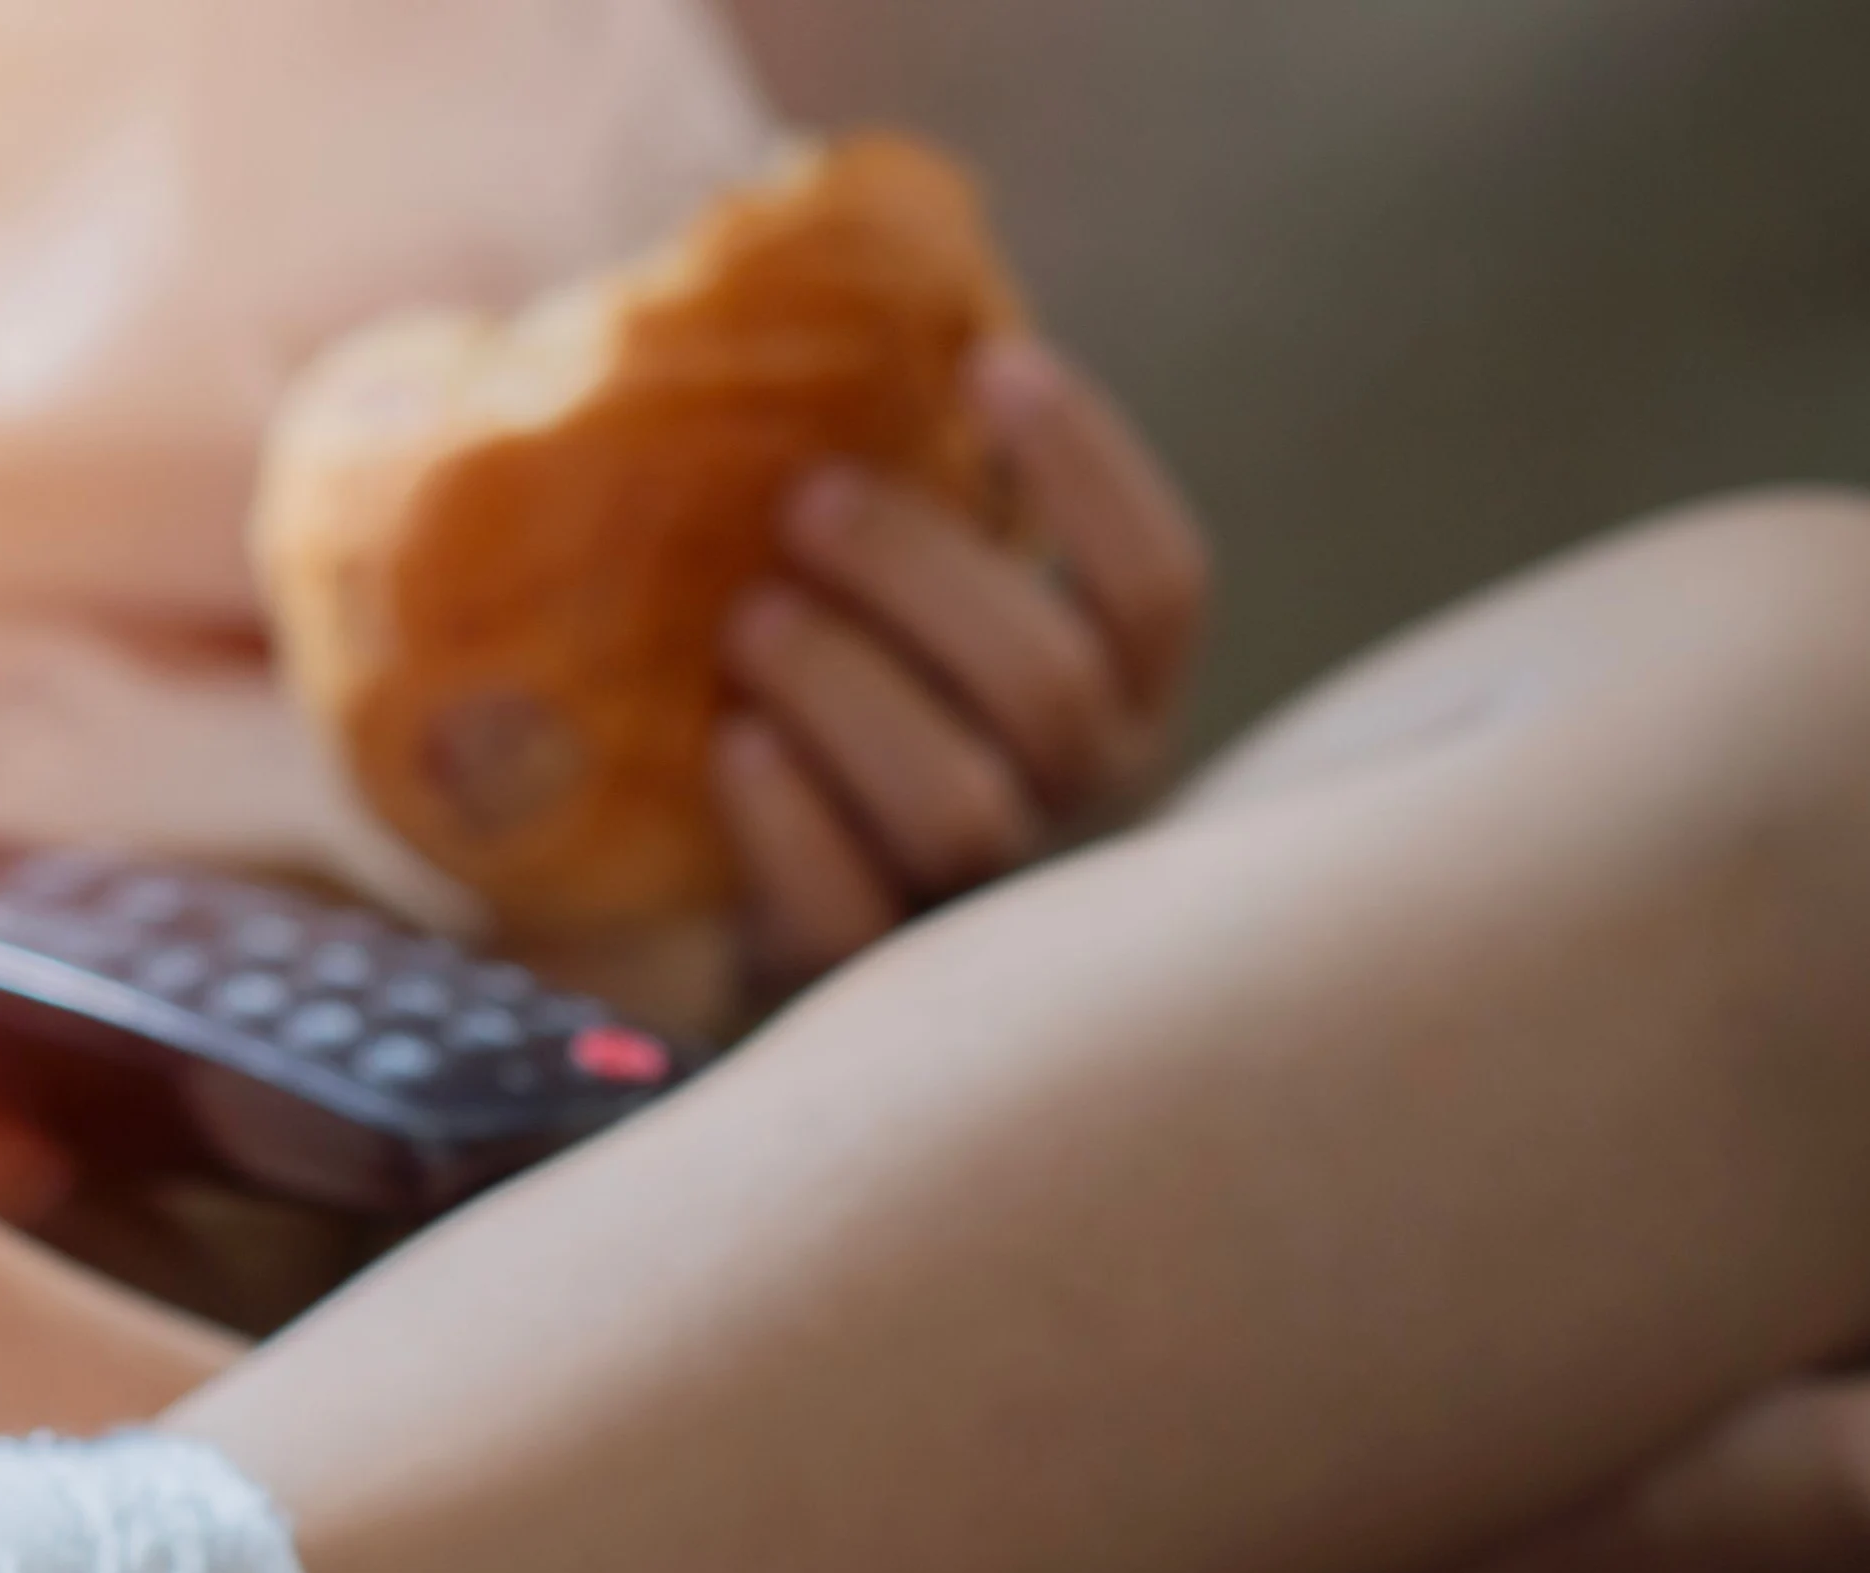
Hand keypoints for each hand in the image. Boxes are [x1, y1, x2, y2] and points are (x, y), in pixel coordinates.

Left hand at [719, 334, 1212, 994]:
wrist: (707, 903)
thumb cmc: (814, 688)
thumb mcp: (876, 586)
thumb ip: (898, 483)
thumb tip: (855, 295)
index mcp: (1114, 695)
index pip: (1161, 585)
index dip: (1090, 470)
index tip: (989, 361)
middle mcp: (1074, 806)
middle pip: (1052, 686)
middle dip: (925, 575)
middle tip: (808, 499)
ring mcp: (975, 906)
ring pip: (963, 804)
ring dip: (850, 688)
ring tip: (750, 615)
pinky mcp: (857, 979)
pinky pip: (848, 909)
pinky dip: (789, 814)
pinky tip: (731, 741)